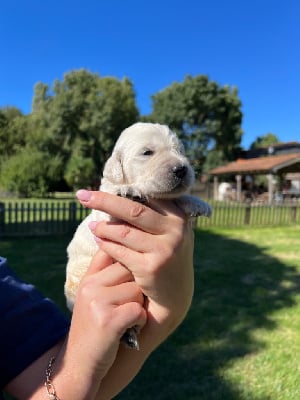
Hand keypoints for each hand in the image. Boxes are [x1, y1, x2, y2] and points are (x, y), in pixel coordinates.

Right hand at [59, 249, 145, 397]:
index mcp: (89, 278)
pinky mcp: (108, 320)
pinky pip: (139, 310)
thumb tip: (131, 249)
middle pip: (131, 270)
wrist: (78, 365)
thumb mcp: (93, 297)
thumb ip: (106, 274)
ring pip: (137, 290)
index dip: (127, 256)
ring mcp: (97, 302)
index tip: (133, 268)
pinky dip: (139, 322)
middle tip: (127, 306)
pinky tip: (127, 330)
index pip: (112, 251)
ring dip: (138, 307)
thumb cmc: (94, 328)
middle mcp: (90, 285)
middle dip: (136, 288)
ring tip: (125, 320)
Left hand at [77, 190, 193, 347]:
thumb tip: (116, 195)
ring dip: (103, 228)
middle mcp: (175, 230)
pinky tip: (98, 240)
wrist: (175, 295)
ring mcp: (164, 249)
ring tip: (91, 225)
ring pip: (123, 232)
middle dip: (104, 201)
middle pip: (133, 210)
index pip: (146, 198)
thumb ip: (151, 215)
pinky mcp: (151, 267)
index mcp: (179, 217)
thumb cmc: (165, 256)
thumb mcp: (167, 232)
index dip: (121, 192)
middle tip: (81, 196)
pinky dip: (105, 244)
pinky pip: (119, 251)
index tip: (98, 187)